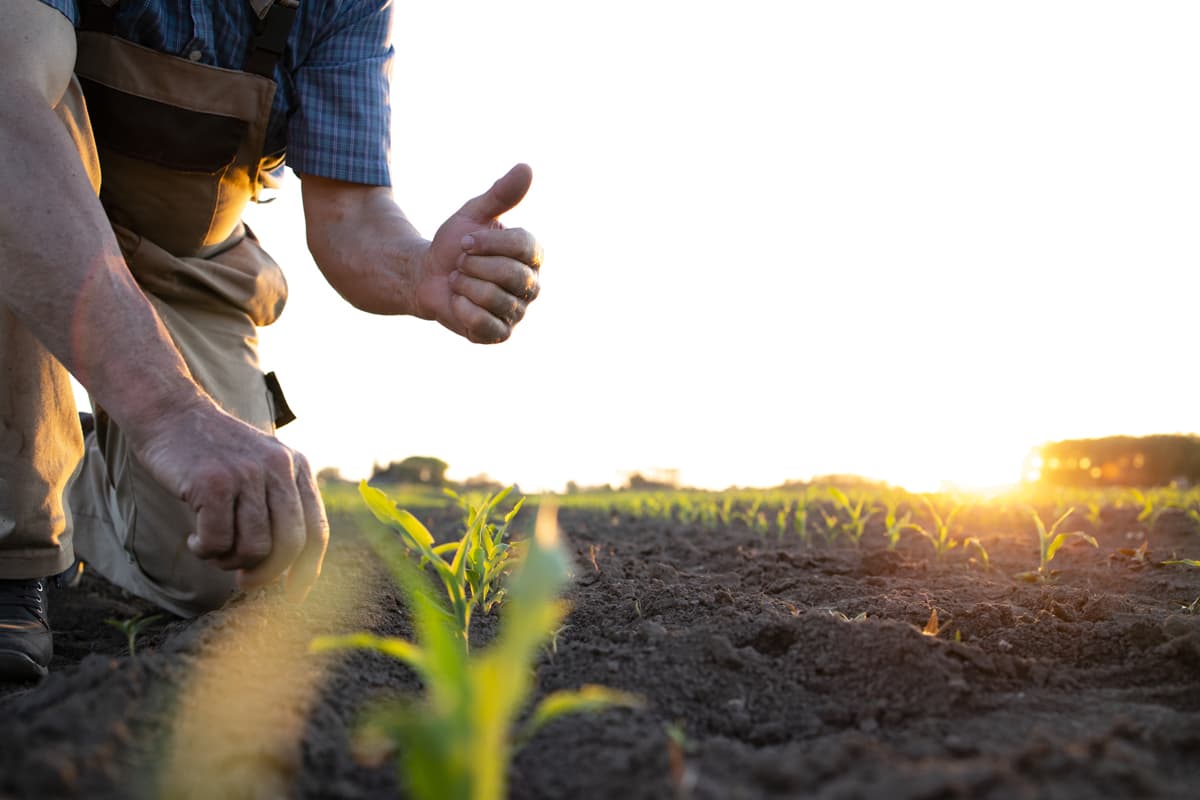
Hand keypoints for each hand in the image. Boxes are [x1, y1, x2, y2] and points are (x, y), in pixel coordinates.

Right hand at [131, 400, 328, 601]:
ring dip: (228, 561)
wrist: (171, 413)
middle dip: (266, 574)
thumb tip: (283, 567)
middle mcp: (279, 469)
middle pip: (288, 546)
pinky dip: (204, 550)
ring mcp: (247, 474)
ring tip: (210, 546)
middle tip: (243, 582)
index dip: (308, 569)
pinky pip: (218, 541)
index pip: (316, 530)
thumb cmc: (213, 452)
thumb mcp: (259, 466)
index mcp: (296, 468)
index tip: (295, 594)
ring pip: (253, 549)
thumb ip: (276, 504)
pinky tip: (194, 537)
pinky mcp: (214, 482)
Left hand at [416, 164, 543, 343]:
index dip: (489, 243)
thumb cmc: (454, 244)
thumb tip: (527, 168)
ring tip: (458, 282)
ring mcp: (518, 312)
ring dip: (464, 287)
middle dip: (474, 267)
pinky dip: (463, 310)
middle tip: (461, 264)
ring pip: (494, 299)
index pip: (524, 247)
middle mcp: (532, 285)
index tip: (465, 241)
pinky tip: (457, 302)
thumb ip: (501, 194)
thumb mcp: (473, 213)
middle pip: (511, 275)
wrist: (426, 276)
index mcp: (531, 255)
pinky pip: (484, 324)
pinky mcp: (500, 334)